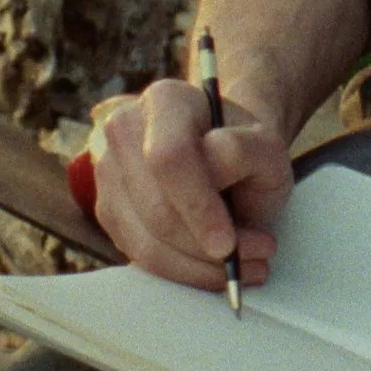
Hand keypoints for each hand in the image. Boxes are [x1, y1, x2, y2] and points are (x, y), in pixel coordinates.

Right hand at [86, 77, 292, 293]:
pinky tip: (213, 267)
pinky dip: (180, 270)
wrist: (223, 155)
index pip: (170, 158)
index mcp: (165, 100)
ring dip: (197, 266)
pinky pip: (138, 255)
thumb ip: (242, 151)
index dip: (198, 205)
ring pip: (145, 239)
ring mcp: (106, 170)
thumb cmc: (244, 150)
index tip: (228, 243)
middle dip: (204, 247)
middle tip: (254, 258)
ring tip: (243, 265)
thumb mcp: (263, 144)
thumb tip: (213, 174)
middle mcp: (124, 129)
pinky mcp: (107, 209)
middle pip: (155, 207)